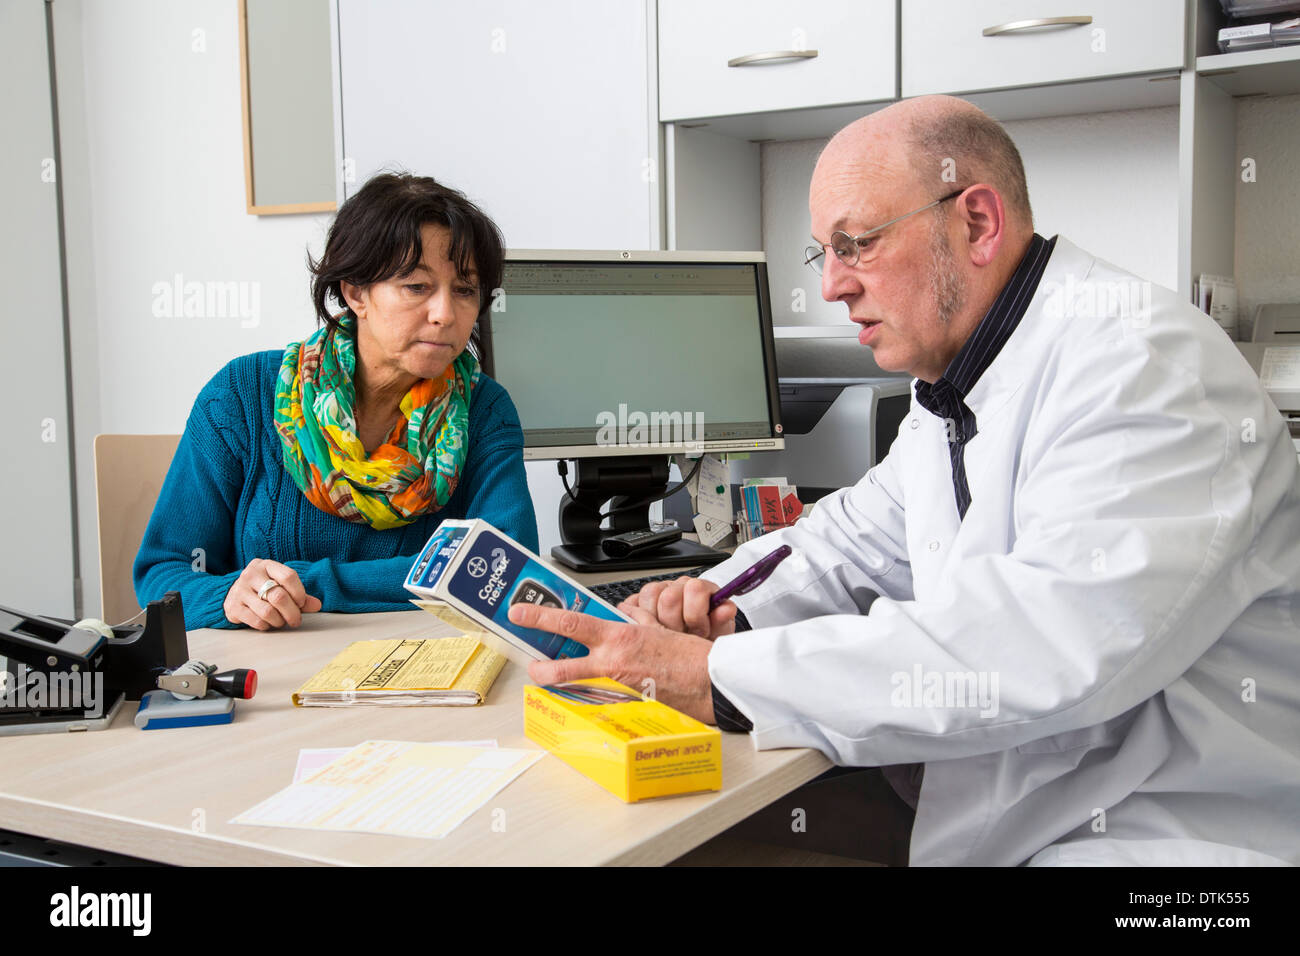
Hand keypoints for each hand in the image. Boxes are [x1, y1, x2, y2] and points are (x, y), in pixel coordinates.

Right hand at [223, 558, 321, 629]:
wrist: (234, 592)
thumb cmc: (264, 588)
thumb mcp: (281, 585)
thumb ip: (300, 595)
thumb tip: (317, 605)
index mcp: (266, 565)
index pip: (289, 576)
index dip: (299, 593)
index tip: (302, 603)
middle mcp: (251, 574)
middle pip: (279, 596)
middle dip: (292, 612)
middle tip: (296, 620)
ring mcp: (240, 590)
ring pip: (267, 611)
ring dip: (279, 621)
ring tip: (281, 621)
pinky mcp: (233, 606)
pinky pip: (256, 621)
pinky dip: (266, 626)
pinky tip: (268, 623)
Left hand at [508, 602, 715, 723]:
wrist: (710, 683)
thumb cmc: (689, 657)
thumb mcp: (654, 630)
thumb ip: (630, 624)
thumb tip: (615, 620)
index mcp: (618, 637)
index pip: (569, 623)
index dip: (539, 618)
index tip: (520, 613)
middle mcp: (612, 664)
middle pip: (559, 669)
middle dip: (540, 668)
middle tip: (533, 664)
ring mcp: (615, 689)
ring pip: (574, 690)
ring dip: (562, 687)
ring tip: (554, 683)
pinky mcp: (624, 709)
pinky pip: (598, 704)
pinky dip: (592, 700)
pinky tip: (591, 697)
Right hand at [618, 576, 736, 639]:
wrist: (692, 652)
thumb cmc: (706, 640)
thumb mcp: (719, 635)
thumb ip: (722, 621)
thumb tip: (724, 609)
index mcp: (701, 589)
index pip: (694, 588)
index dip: (696, 614)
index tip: (701, 630)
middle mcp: (679, 586)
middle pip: (669, 595)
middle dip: (676, 622)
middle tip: (683, 636)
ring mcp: (658, 592)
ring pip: (649, 594)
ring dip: (657, 620)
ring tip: (667, 635)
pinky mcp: (639, 602)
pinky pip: (631, 602)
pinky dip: (637, 618)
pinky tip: (650, 631)